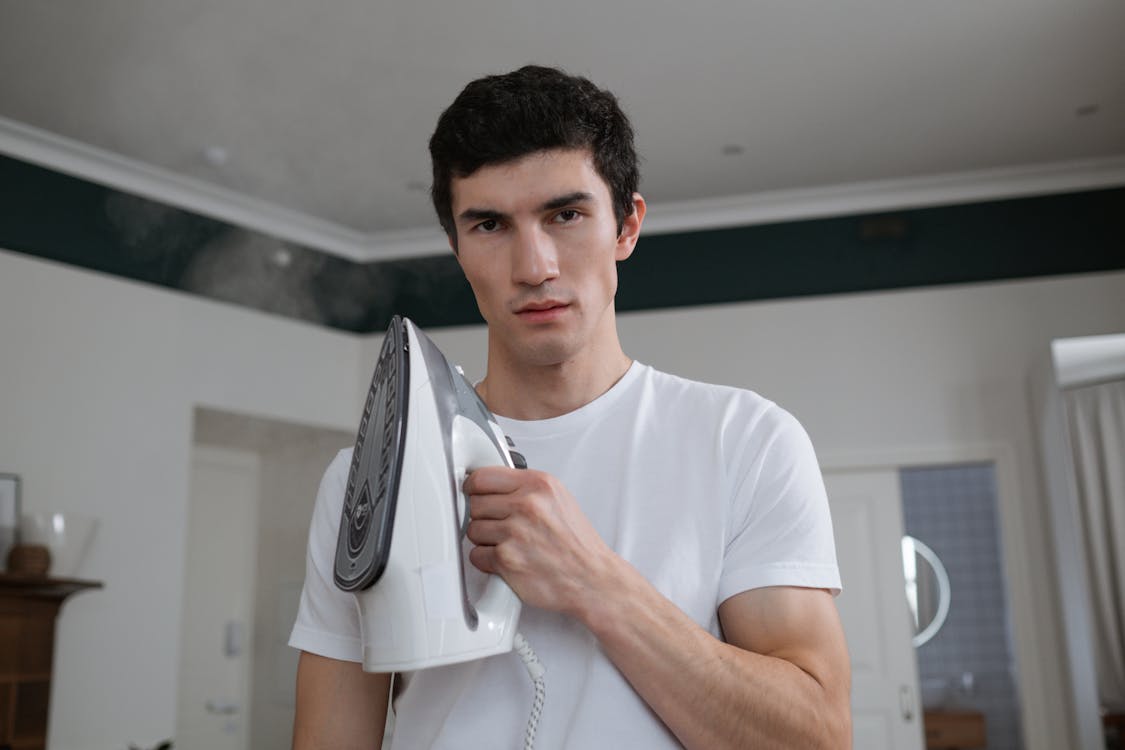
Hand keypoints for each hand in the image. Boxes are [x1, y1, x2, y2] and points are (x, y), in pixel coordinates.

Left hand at [463, 466, 615, 616]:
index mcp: (538, 485)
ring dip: (485, 540)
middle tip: (499, 525)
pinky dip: (487, 561)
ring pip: (473, 529)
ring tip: (508, 544)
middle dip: (483, 516)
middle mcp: (527, 505)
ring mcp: (515, 532)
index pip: (483, 477)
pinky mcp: (507, 559)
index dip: (473, 487)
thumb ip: (525, 489)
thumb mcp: (558, 499)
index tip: (472, 493)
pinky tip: (507, 560)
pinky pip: (476, 555)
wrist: (592, 578)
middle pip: (474, 503)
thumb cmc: (577, 544)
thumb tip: (493, 487)